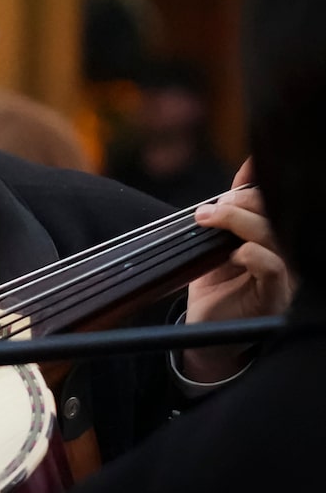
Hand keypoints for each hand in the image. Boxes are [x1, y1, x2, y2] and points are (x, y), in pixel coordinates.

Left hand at [182, 158, 294, 380]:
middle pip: (278, 213)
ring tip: (209, 220)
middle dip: (241, 202)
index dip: (258, 184)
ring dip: (239, 221)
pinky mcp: (275, 296)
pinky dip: (252, 254)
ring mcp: (287, 275)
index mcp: (275, 235)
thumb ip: (233, 206)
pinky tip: (233, 254)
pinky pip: (273, 267)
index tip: (236, 177)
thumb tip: (248, 165)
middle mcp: (288, 253)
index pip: (277, 200)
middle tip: (209, 208)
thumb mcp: (218, 239)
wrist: (203, 326)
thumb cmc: (215, 282)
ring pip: (275, 236)